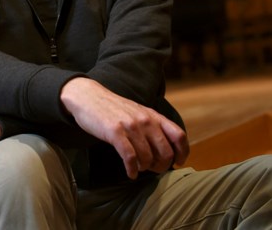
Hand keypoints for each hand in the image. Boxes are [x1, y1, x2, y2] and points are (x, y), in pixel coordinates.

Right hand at [60, 77, 187, 178]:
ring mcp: (130, 126)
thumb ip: (153, 125)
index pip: (179, 135)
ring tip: (138, 168)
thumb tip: (167, 149)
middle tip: (153, 169)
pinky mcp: (115, 132)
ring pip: (147, 158)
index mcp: (154, 115)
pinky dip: (132, 170)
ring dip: (144, 168)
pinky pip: (130, 158)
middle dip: (161, 166)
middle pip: (166, 152)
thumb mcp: (138, 112)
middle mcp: (145, 120)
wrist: (88, 97)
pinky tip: (130, 173)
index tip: (178, 163)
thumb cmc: (114, 108)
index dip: (182, 153)